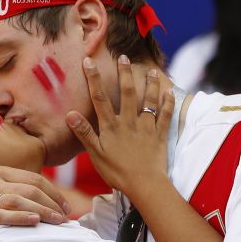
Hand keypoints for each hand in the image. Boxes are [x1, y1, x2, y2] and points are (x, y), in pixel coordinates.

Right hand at [0, 166, 69, 241]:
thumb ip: (10, 189)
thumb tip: (41, 198)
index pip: (33, 179)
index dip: (53, 192)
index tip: (66, 205)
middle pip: (30, 190)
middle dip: (52, 203)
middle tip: (66, 217)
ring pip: (19, 201)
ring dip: (42, 211)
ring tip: (57, 222)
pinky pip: (0, 215)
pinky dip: (20, 218)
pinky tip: (35, 222)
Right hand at [66, 56, 173, 193]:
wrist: (144, 184)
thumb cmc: (117, 172)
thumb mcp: (95, 154)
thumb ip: (84, 133)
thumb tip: (70, 114)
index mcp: (111, 126)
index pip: (100, 97)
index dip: (94, 78)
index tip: (89, 61)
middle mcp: (129, 122)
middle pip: (127, 92)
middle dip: (124, 73)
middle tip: (123, 57)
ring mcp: (146, 127)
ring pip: (149, 100)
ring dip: (150, 84)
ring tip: (152, 70)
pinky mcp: (160, 135)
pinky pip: (165, 115)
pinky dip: (168, 103)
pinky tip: (170, 92)